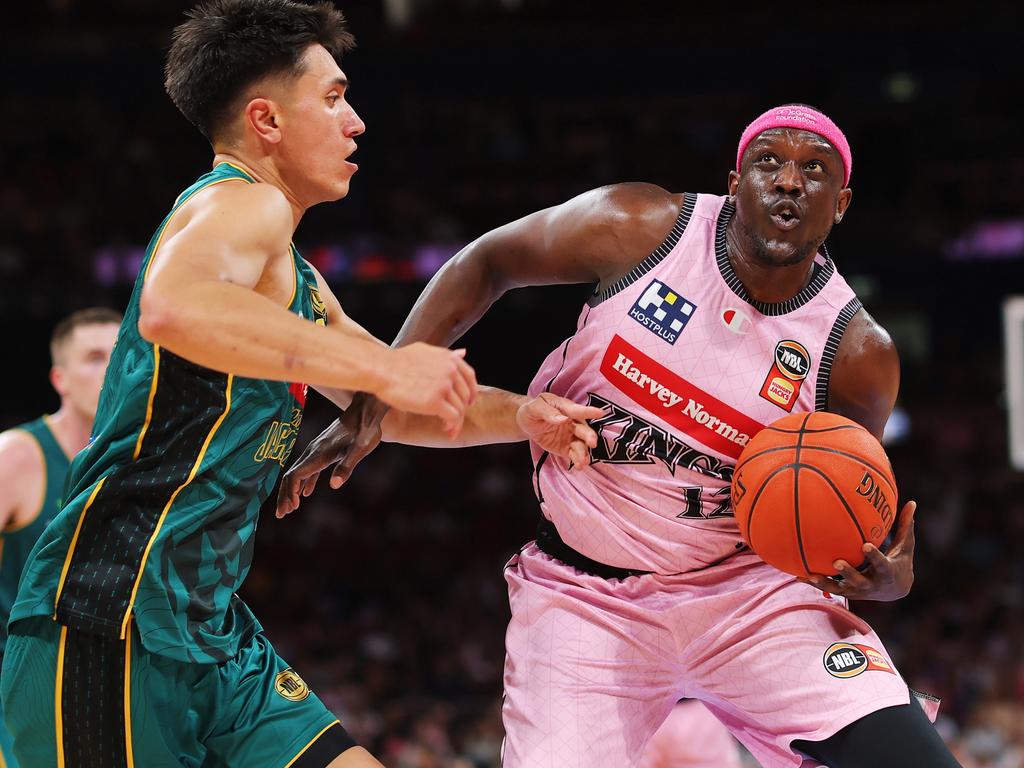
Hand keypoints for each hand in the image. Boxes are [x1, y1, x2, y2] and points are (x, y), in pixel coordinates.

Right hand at [275, 393, 387, 517]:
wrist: (365, 412)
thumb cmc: (364, 431)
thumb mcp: (359, 450)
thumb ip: (346, 466)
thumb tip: (334, 484)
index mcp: (319, 454)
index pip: (295, 476)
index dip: (290, 493)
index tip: (289, 509)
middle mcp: (313, 452)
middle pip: (292, 476)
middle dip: (285, 495)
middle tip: (282, 514)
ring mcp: (317, 451)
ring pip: (298, 473)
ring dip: (292, 491)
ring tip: (290, 508)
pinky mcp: (324, 451)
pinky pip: (309, 469)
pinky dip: (304, 483)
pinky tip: (306, 493)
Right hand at [376, 343, 476, 435]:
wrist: (381, 369)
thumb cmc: (396, 361)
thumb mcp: (425, 351)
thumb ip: (446, 355)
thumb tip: (462, 353)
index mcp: (448, 359)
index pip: (470, 377)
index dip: (471, 391)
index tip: (469, 401)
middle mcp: (450, 371)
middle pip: (465, 395)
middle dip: (462, 408)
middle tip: (454, 418)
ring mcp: (443, 386)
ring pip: (460, 408)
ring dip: (456, 420)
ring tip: (448, 427)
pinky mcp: (435, 402)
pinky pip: (453, 417)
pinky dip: (452, 425)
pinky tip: (446, 428)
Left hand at [516, 393, 604, 467]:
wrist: (527, 423)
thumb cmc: (532, 411)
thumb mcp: (534, 408)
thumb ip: (547, 412)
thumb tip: (563, 419)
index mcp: (565, 408)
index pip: (577, 410)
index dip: (589, 411)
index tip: (601, 413)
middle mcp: (572, 422)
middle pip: (583, 429)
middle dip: (589, 436)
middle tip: (592, 443)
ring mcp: (571, 435)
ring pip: (581, 444)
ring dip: (583, 453)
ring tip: (583, 462)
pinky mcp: (567, 447)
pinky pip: (574, 454)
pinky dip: (578, 460)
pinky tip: (579, 466)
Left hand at [800, 500, 916, 600]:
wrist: (896, 590)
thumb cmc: (899, 561)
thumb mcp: (905, 546)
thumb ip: (905, 526)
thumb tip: (912, 502)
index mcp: (887, 572)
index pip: (881, 563)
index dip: (874, 556)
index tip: (866, 545)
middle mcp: (872, 584)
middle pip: (859, 581)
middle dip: (849, 573)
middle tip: (837, 562)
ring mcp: (858, 591)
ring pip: (840, 589)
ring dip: (825, 583)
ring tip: (811, 575)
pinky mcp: (847, 593)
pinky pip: (829, 589)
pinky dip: (815, 583)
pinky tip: (799, 575)